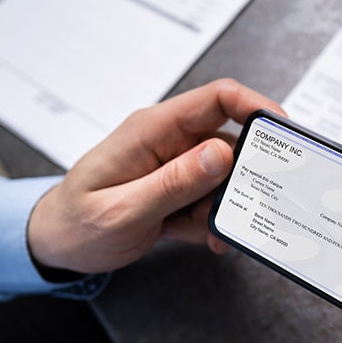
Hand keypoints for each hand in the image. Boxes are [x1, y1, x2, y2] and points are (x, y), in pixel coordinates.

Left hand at [28, 78, 284, 273]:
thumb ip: (172, 183)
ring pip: (228, 176)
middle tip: (249, 202)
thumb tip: (221, 153)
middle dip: (246, 174)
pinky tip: (197, 236)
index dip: (256, 106)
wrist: (58, 244)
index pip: (217, 98)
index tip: (284, 132)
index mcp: (153, 130)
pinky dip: (213, 221)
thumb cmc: (76, 223)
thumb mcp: (122, 211)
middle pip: (232, 139)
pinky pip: (215, 198)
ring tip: (203, 230)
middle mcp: (171, 141)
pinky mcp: (183, 186)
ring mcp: (178, 164)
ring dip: (225, 206)